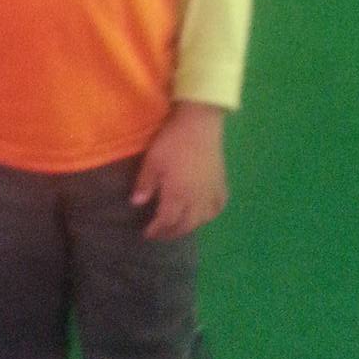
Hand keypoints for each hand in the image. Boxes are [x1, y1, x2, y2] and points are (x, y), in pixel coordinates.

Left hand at [131, 102, 227, 240]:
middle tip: (160, 233)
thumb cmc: (172, 141)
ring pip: (202, 219)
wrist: (199, 124)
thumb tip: (137, 203)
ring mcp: (210, 192)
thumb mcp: (152, 161)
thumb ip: (145, 184)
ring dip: (189, 226)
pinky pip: (217, 207)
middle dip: (171, 232)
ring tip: (178, 225)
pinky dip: (209, 215)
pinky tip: (203, 214)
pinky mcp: (220, 183)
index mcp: (178, 195)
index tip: (147, 233)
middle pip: (185, 225)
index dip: (157, 230)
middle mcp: (196, 199)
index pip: (167, 221)